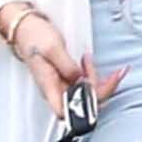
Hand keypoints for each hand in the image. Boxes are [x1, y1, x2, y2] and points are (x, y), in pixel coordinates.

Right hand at [0, 5, 125, 118]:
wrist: (25, 28)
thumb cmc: (34, 37)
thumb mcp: (52, 48)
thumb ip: (67, 66)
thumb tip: (81, 81)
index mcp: (49, 86)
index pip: (65, 112)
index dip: (83, 108)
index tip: (97, 93)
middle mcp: (55, 90)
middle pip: (82, 105)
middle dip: (103, 91)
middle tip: (116, 75)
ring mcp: (61, 85)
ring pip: (86, 96)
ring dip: (102, 84)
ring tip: (109, 69)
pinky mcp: (65, 79)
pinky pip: (83, 85)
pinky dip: (95, 77)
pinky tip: (93, 65)